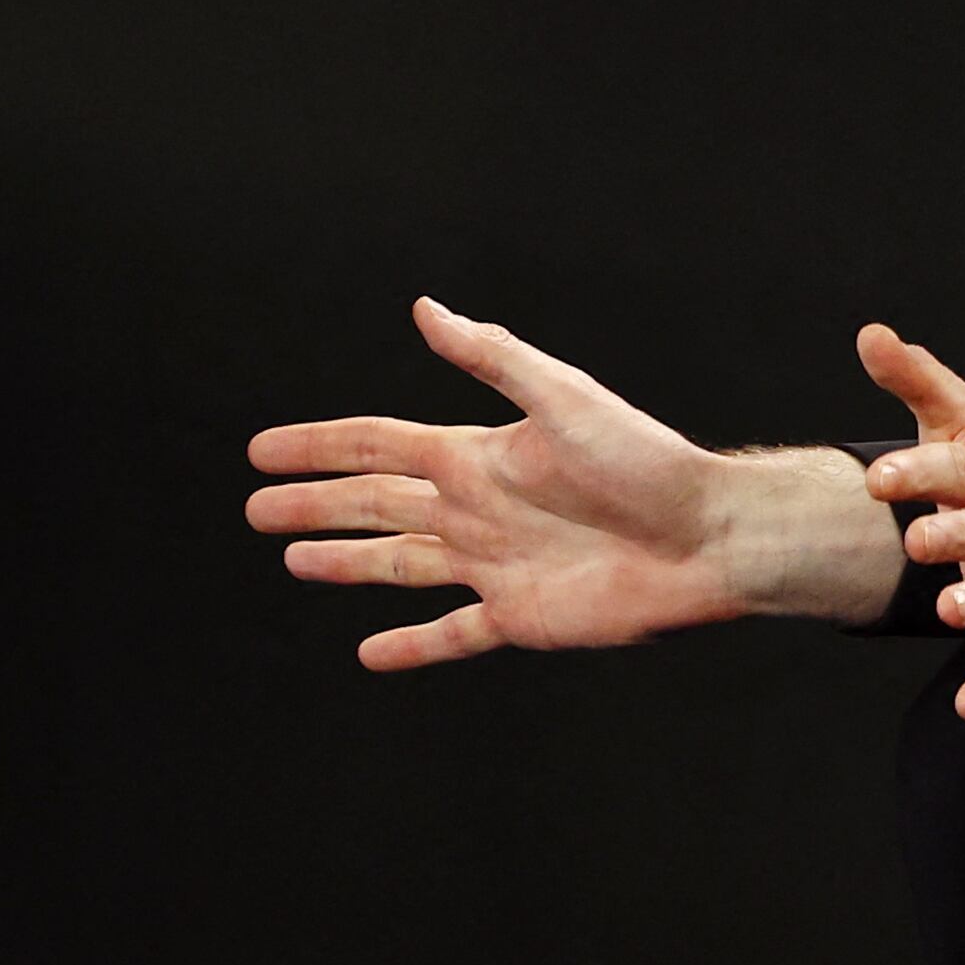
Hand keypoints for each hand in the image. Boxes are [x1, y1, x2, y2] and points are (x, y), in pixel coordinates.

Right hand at [248, 298, 794, 668]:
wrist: (709, 539)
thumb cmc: (646, 462)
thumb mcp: (563, 398)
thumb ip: (492, 358)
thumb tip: (426, 310)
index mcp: (475, 455)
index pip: (375, 447)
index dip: (317, 447)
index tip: (261, 449)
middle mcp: (474, 509)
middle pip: (373, 504)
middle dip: (313, 504)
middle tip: (255, 506)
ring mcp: (492, 566)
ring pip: (398, 564)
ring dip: (345, 563)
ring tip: (294, 562)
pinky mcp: (519, 618)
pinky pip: (451, 635)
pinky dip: (411, 646)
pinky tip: (371, 654)